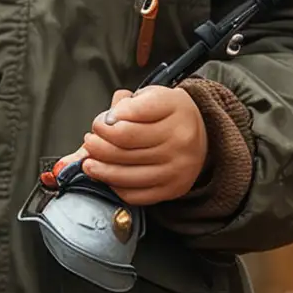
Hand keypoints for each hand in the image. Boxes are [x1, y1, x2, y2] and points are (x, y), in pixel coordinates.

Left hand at [53, 85, 207, 205]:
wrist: (203, 136)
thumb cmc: (167, 115)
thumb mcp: (148, 98)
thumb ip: (121, 108)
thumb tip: (97, 128)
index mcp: (173, 107)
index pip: (133, 114)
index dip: (107, 120)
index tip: (100, 123)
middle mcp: (179, 138)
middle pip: (124, 144)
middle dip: (97, 144)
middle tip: (90, 140)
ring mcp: (177, 166)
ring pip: (127, 173)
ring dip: (100, 169)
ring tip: (89, 162)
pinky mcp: (173, 188)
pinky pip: (135, 194)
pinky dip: (114, 187)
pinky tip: (108, 177)